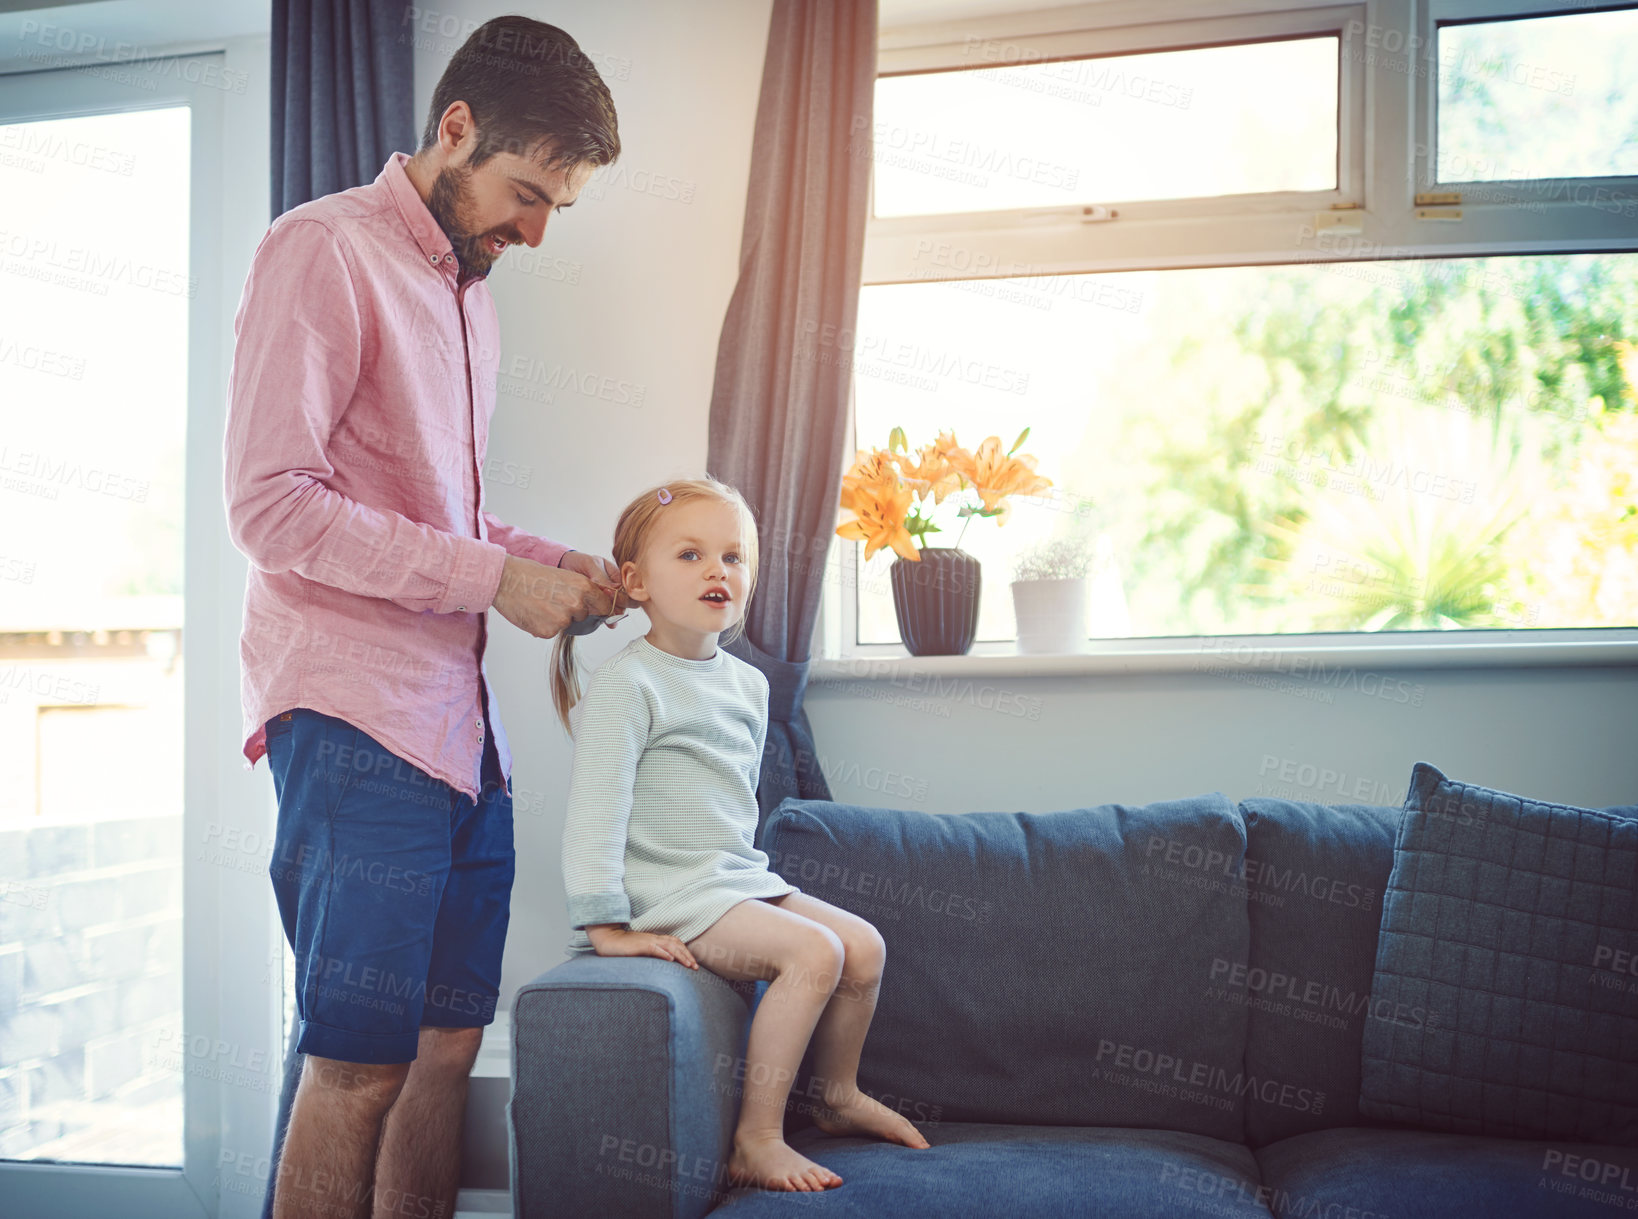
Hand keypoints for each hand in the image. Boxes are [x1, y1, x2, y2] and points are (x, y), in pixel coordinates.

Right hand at [490, 554, 618, 638]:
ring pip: (568, 624)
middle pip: (586, 616)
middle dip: (574, 611)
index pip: (606, 606)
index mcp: (583, 587)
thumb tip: (600, 605)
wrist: (505, 580)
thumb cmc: (532, 575)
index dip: (602, 608)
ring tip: (541, 603)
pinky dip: (544, 625)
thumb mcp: (565, 576)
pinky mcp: (548, 631)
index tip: (600, 610)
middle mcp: (576, 604)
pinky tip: (534, 612)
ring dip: (558, 618)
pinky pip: (552, 631)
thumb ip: (584, 591)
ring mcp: (562, 619)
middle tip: (554, 599)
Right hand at [588, 925, 699, 968]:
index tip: (693, 963)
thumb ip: (651, 954)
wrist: (608, 939)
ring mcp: (647, 941)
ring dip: (680, 955)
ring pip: (669, 946)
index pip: (675, 943)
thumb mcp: (640, 951)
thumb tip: (664, 962)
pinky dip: (663, 953)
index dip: (685, 952)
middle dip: (687, 955)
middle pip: (676, 944)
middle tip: (696, 967)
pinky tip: (670, 959)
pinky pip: (654, 948)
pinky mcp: (639, 946)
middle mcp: (653, 938)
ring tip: (689, 965)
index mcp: (654, 939)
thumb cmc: (623, 947)